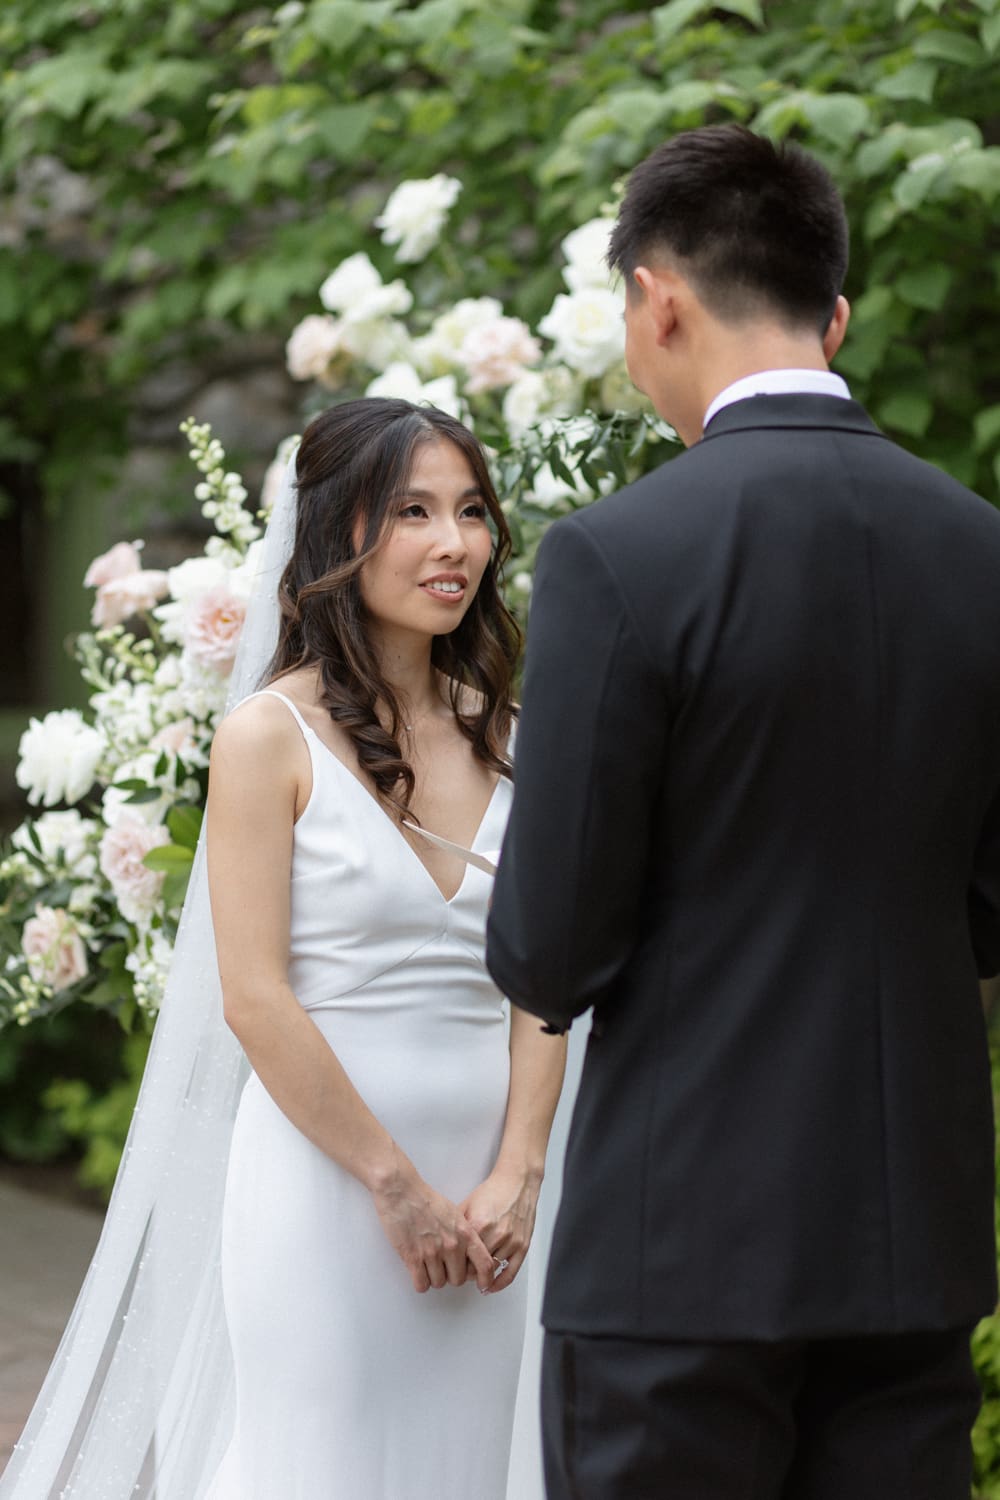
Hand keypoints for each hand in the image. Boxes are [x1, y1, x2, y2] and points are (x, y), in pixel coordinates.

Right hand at [371, 1166, 494, 1293]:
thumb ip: (464, 1235)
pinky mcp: (413, 1257)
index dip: (486, 1279)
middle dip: (450, 1276)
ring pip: (438, 1283)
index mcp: (465, 1233)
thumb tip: (468, 1255)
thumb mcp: (455, 1214)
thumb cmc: (426, 1199)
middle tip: (442, 1267)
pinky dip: (420, 1281)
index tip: (482, 1285)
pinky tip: (417, 1271)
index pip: (486, 1264)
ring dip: (433, 1278)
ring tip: (427, 1264)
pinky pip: (421, 1284)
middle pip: (458, 1280)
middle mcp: (452, 1245)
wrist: (401, 1191)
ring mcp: (432, 1252)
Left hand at [461, 1165, 541, 1293]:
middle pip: (475, 1267)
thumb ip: (456, 1225)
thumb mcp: (468, 1204)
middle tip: (460, 1273)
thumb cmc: (493, 1191)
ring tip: (473, 1276)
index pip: (461, 1257)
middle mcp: (496, 1234)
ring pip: (491, 1270)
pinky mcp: (523, 1245)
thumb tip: (441, 1241)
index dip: (453, 1264)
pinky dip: (500, 1283)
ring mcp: (511, 1241)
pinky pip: (511, 1272)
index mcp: (478, 1224)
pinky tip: (491, 1287)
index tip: (450, 1267)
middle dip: (465, 1272)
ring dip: (481, 1275)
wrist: (517, 1182)